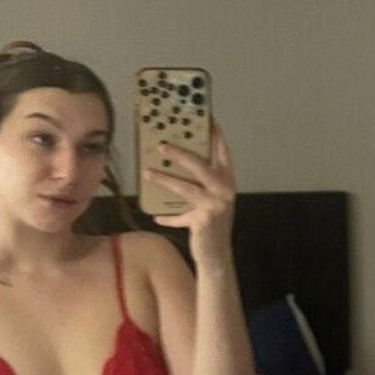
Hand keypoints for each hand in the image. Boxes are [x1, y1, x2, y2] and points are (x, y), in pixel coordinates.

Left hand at [144, 120, 236, 250]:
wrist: (217, 256)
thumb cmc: (212, 224)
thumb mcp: (211, 200)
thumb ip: (200, 183)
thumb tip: (174, 162)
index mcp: (227, 181)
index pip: (223, 152)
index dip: (215, 134)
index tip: (206, 118)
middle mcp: (224, 190)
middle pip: (200, 166)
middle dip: (180, 154)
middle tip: (161, 145)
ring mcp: (215, 205)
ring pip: (185, 187)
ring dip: (164, 179)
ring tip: (146, 173)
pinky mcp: (203, 220)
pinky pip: (179, 216)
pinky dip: (167, 217)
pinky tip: (156, 216)